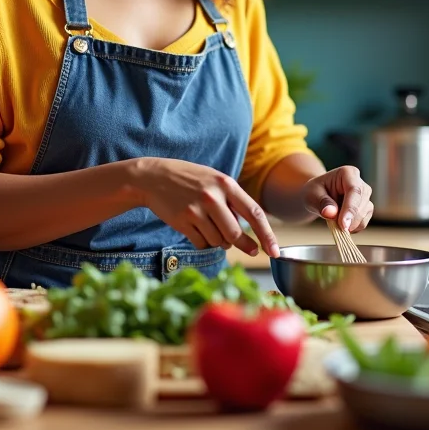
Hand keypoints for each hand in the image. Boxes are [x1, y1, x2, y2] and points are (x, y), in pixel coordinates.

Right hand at [129, 158, 280, 257]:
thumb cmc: (189, 180)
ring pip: (218, 241)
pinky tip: (196, 229)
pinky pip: (201, 243)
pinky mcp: (182, 221)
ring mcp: (196, 209)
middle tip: (249, 249)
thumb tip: (253, 231)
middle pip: (235, 233)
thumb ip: (234, 201)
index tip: (274, 252)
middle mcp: (213, 196)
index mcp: (226, 184)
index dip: (267, 235)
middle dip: (243, 244)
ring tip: (210, 227)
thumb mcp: (215, 181)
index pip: (254, 213)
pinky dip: (203, 242)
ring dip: (218, 241)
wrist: (153, 177)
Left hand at [301, 166, 372, 232]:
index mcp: (348, 173)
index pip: (354, 190)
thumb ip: (322, 202)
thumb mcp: (312, 194)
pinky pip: (363, 222)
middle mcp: (360, 183)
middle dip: (350, 218)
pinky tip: (341, 225)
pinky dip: (353, 228)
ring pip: (365, 213)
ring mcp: (365, 196)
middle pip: (362, 203)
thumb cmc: (315, 192)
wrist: (318, 196)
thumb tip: (331, 213)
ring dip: (351, 224)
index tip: (343, 224)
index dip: (350, 208)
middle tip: (337, 228)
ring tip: (334, 223)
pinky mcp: (366, 208)